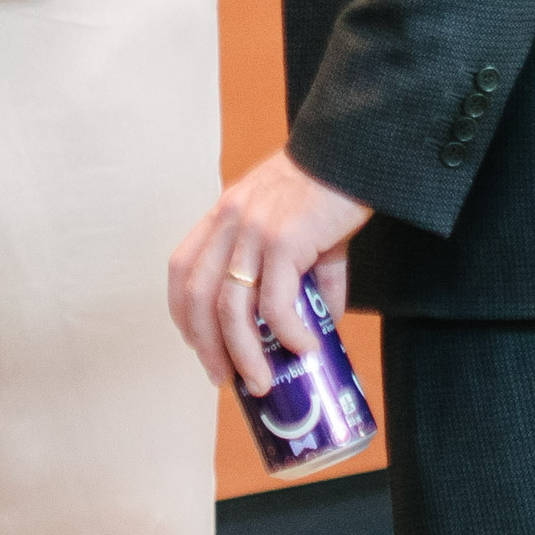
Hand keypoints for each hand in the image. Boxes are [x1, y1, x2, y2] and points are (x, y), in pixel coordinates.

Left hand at [169, 150, 371, 396]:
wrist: (353, 152)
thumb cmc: (329, 190)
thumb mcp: (301, 231)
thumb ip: (305, 279)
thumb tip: (319, 331)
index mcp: (225, 216)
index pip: (182, 267)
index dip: (184, 313)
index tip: (200, 347)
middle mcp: (229, 221)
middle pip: (198, 296)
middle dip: (208, 347)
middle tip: (229, 379)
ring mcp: (253, 230)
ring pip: (231, 307)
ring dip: (244, 354)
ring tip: (264, 382)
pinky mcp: (284, 239)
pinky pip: (276, 301)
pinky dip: (287, 332)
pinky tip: (306, 348)